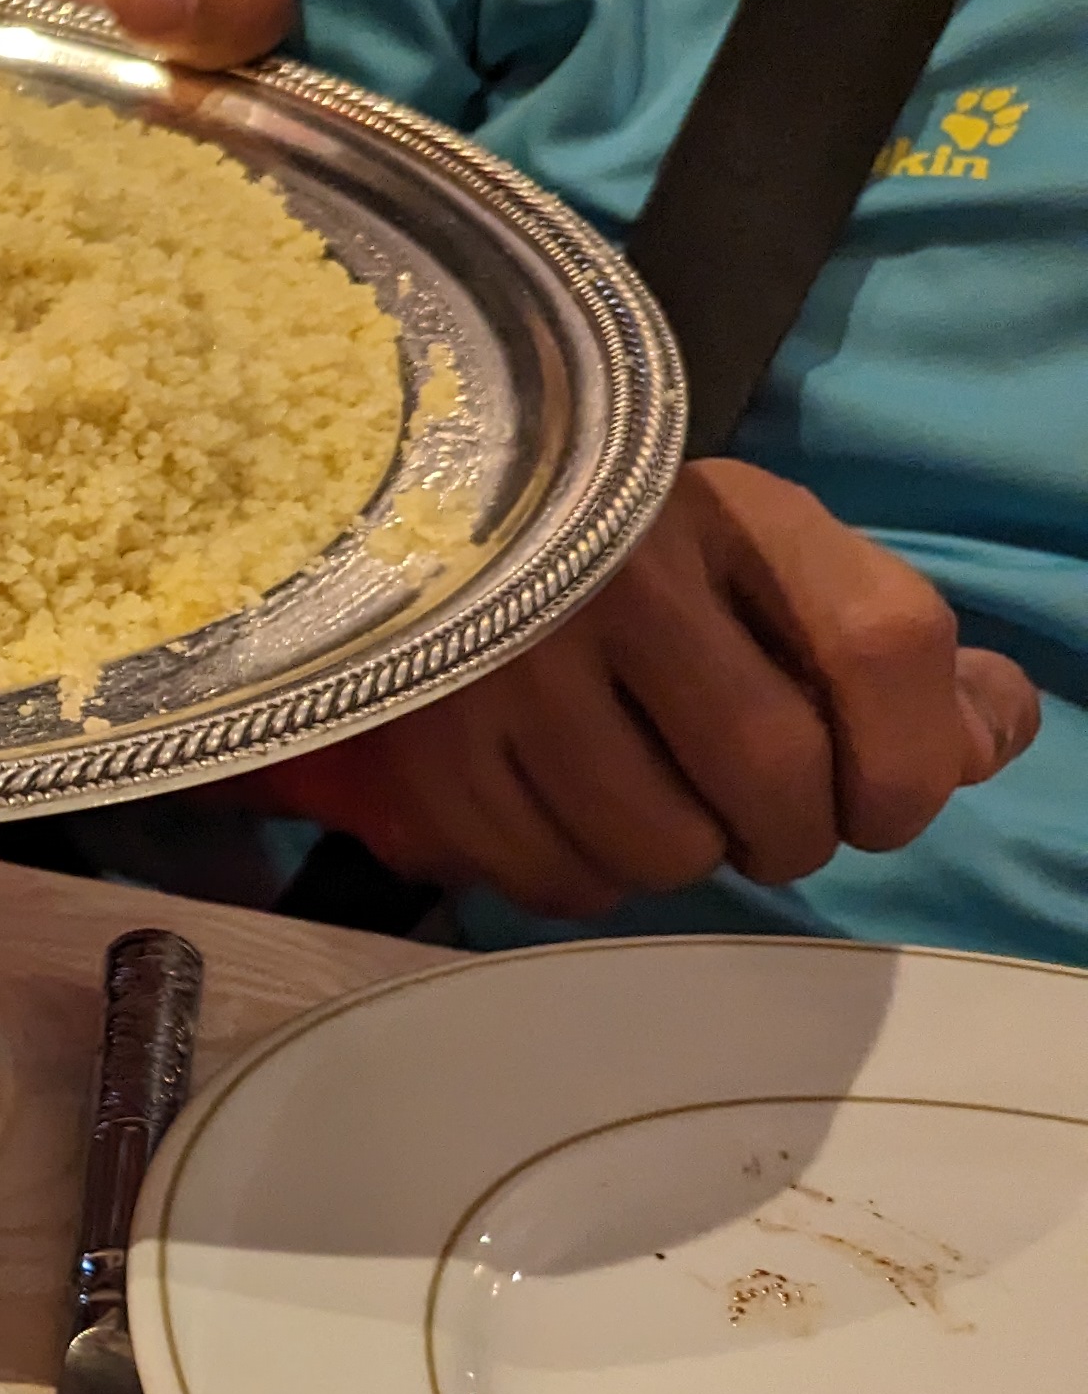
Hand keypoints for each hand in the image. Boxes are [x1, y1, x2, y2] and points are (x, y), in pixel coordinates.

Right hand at [246, 460, 1041, 917]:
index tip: (886, 804)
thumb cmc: (619, 555)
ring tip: (656, 806)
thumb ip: (890, 649)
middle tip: (766, 823)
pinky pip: (555, 880)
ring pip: (660, 848)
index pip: (879, 643)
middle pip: (771, 773)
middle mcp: (609, 583)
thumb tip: (987, 736)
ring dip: (684, 855)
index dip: (913, 759)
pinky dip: (586, 874)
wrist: (405, 526)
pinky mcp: (426, 756)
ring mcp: (502, 673)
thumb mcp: (765, 557)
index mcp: (721, 514)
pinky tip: (572, 816)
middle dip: (796, 834)